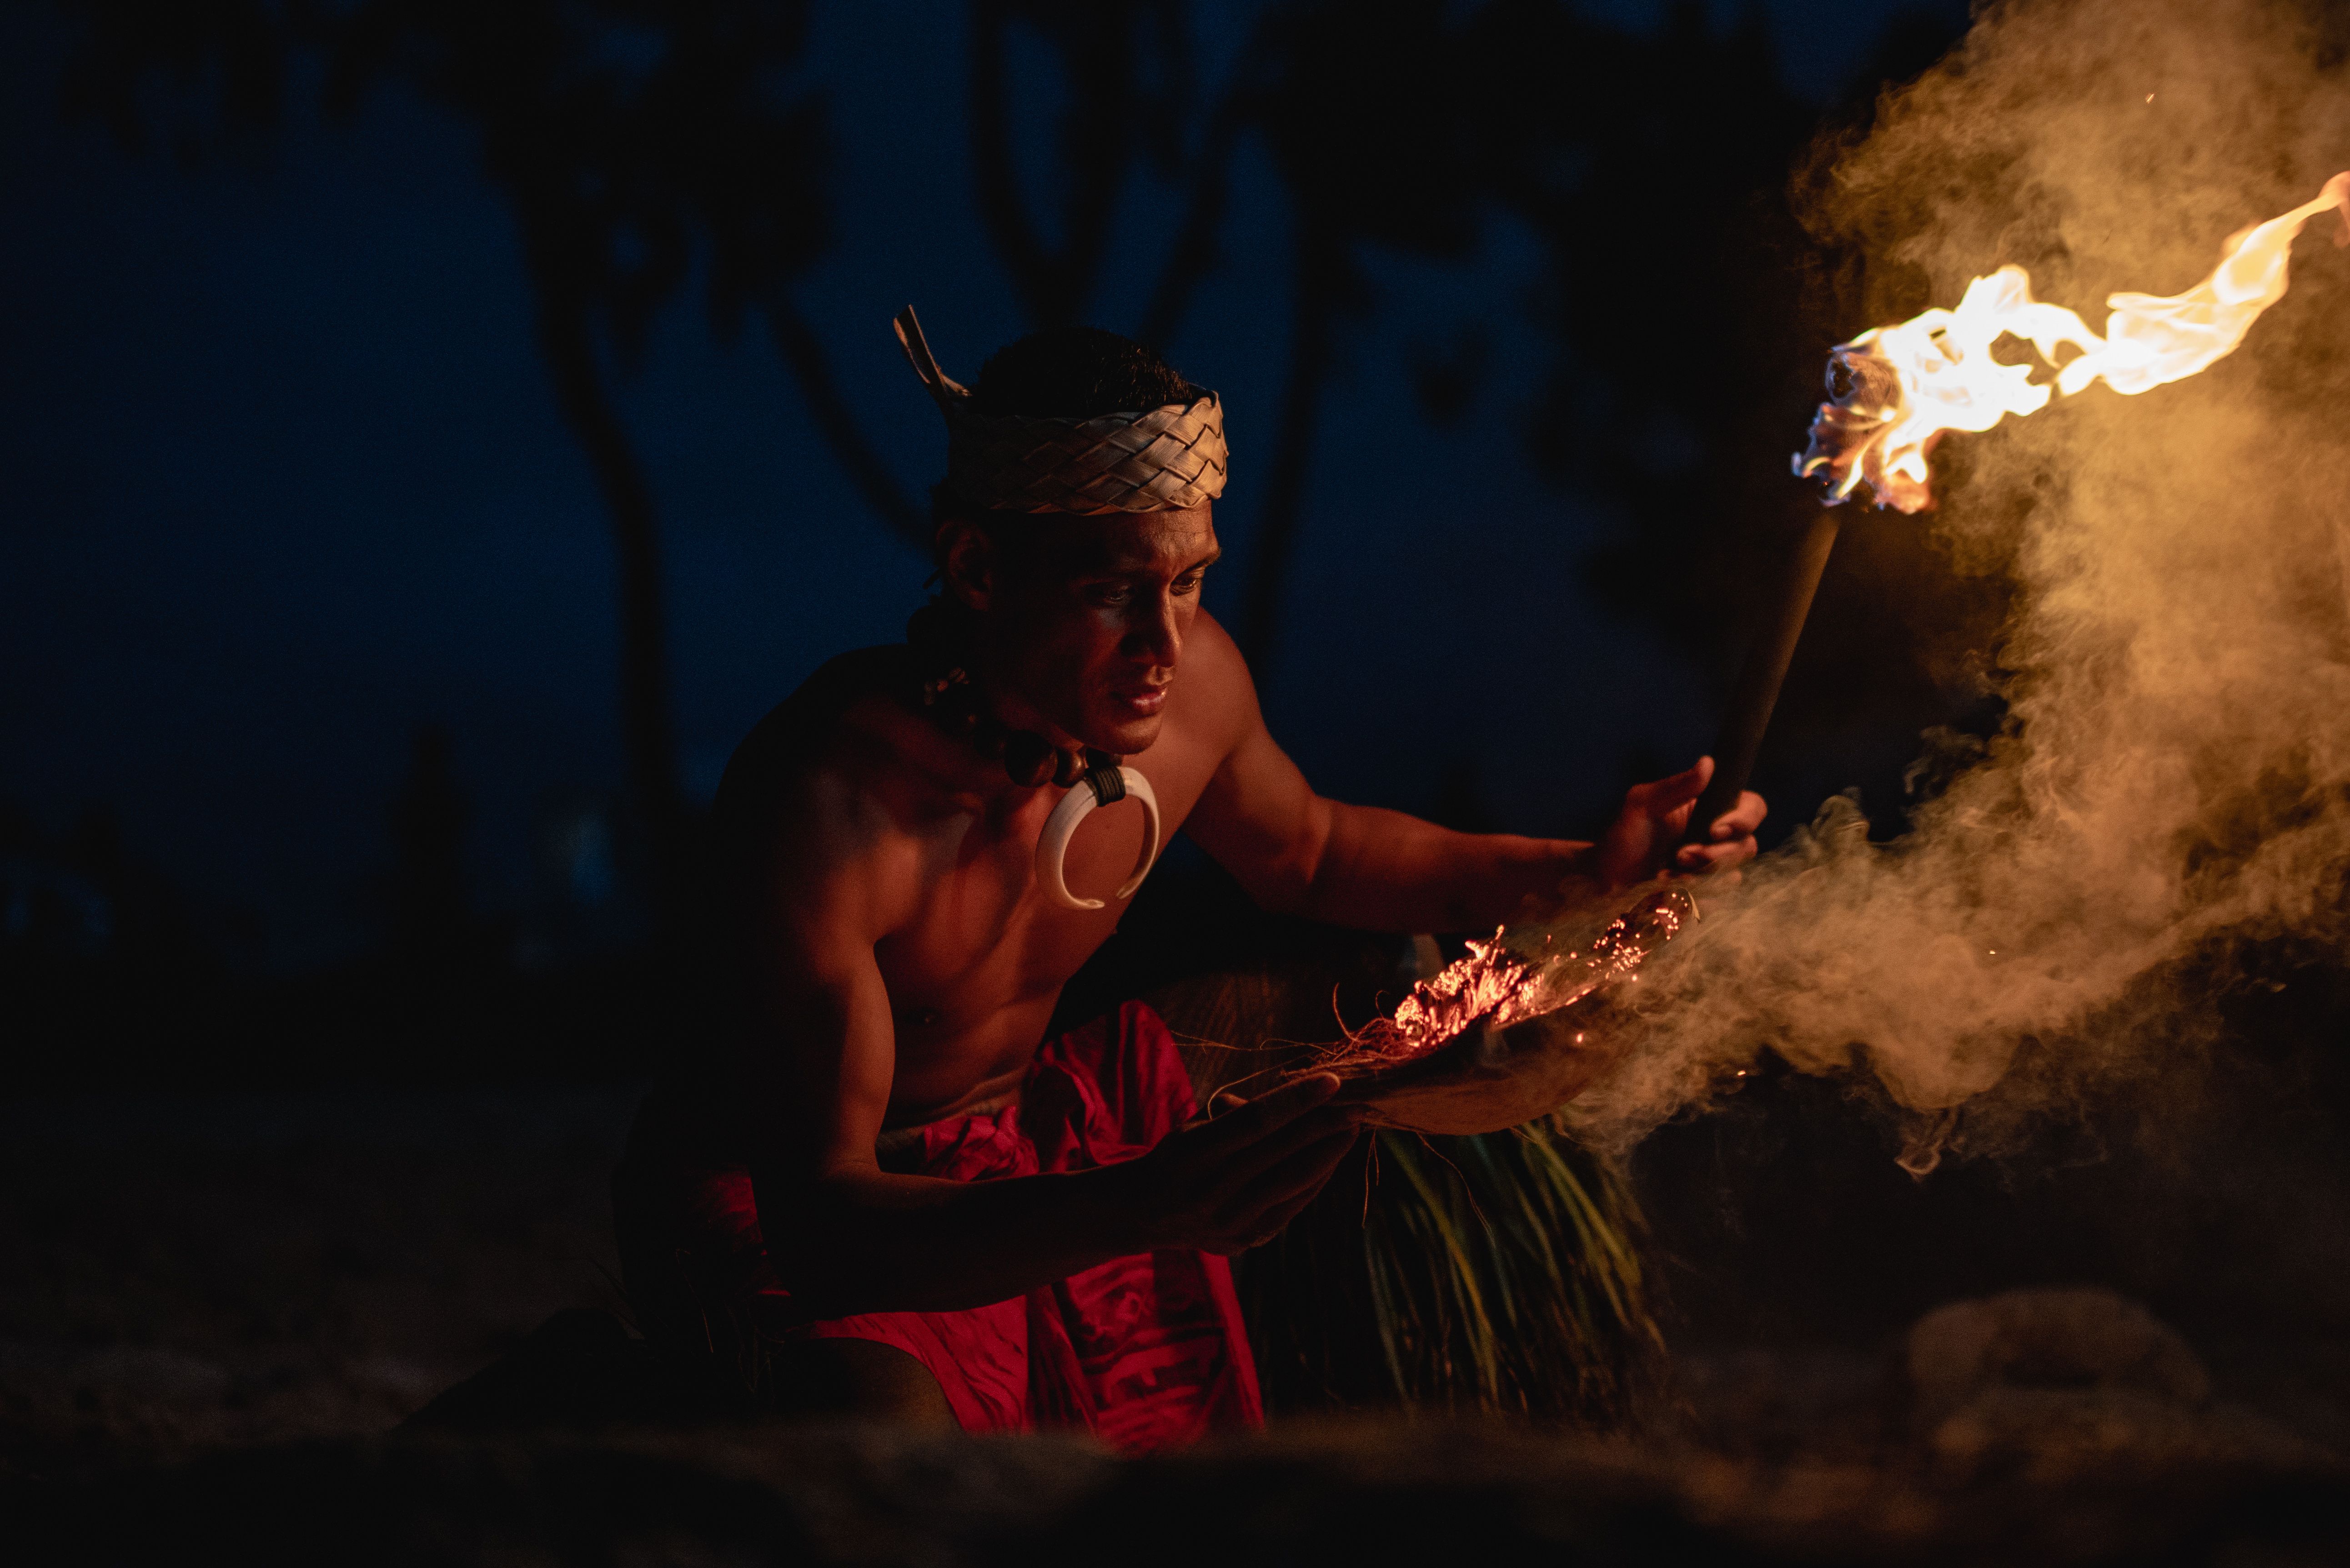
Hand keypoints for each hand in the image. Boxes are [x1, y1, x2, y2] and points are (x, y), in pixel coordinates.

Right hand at [1115, 1072, 1362, 1254]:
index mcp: (1195, 1152)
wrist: (1146, 1214)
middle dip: (1327, 1126)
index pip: (1256, 1122)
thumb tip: (1291, 1101)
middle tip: (1358, 1104)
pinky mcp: (1249, 1238)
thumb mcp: (1194, 1127)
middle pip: (1284, 1152)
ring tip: (1352, 1128)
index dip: (1297, 1100)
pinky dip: (1318, 1179)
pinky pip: (1295, 1204)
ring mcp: (1234, 1220)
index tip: (1332, 1082)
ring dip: (1331, 1152)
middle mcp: (1214, 1190)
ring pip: (1296, 1181)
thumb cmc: (1178, 1157)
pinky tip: (1332, 1159)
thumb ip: (1238, 1115)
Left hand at [1594, 756, 1765, 888]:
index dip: (1744, 819)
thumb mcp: (1640, 805)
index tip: (1715, 830)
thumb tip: (1708, 763)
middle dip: (1717, 855)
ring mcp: (1712, 869)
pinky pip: (1718, 900)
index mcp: (1709, 811)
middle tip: (1681, 855)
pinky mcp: (1703, 895)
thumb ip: (1675, 786)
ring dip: (1702, 877)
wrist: (1602, 878)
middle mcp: (1716, 839)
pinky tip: (1666, 890)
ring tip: (1667, 874)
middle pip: (1748, 846)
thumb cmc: (1621, 837)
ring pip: (1734, 876)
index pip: (1752, 808)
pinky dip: (1694, 896)